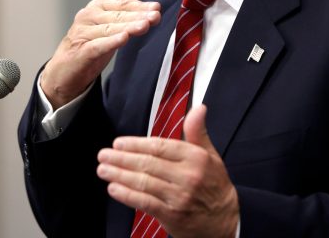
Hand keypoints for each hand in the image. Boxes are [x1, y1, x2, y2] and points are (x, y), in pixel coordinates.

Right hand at [41, 0, 160, 108]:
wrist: (65, 71)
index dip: (141, 6)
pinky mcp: (80, 51)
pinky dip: (111, 42)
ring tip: (145, 25)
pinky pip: (98, 45)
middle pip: (118, 15)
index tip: (157, 8)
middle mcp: (88, 16)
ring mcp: (82, 33)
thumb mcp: (109, 26)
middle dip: (139, 16)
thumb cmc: (90, 45)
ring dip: (128, 27)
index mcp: (97, 8)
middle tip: (155, 16)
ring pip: (110, 29)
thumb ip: (122, 9)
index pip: (122, 4)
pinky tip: (124, 38)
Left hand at [96, 105, 238, 237]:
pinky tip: (114, 188)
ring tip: (103, 169)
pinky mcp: (172, 215)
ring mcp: (179, 197)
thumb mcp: (210, 155)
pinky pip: (144, 203)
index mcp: (196, 157)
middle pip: (148, 164)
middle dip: (122, 158)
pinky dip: (126, 195)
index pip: (160, 147)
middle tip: (103, 154)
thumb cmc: (214, 184)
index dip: (136, 144)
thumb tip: (198, 108)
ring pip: (143, 183)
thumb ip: (197, 132)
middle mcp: (188, 176)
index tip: (118, 142)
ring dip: (119, 175)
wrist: (225, 220)